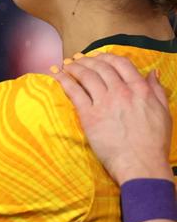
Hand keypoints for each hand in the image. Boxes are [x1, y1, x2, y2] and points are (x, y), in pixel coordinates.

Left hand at [52, 53, 172, 183]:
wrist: (141, 165)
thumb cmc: (154, 143)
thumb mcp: (164, 113)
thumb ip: (157, 91)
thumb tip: (152, 73)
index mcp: (140, 90)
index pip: (121, 64)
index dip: (107, 56)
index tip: (99, 56)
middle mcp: (121, 92)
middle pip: (101, 67)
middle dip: (88, 59)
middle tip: (80, 59)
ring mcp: (104, 102)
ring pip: (86, 75)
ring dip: (75, 66)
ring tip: (68, 65)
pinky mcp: (89, 115)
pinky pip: (73, 91)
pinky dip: (63, 79)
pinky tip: (57, 74)